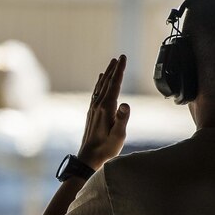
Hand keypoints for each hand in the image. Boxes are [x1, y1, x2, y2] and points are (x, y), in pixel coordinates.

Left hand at [78, 55, 129, 169]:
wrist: (88, 158)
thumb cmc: (106, 149)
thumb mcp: (118, 136)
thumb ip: (122, 119)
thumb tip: (125, 104)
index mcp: (106, 108)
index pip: (115, 84)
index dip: (120, 70)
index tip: (123, 57)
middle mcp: (98, 105)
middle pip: (107, 82)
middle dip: (114, 68)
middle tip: (120, 56)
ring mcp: (93, 108)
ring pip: (101, 86)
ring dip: (107, 74)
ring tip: (112, 64)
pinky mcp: (91, 113)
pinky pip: (96, 93)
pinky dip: (100, 84)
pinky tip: (101, 81)